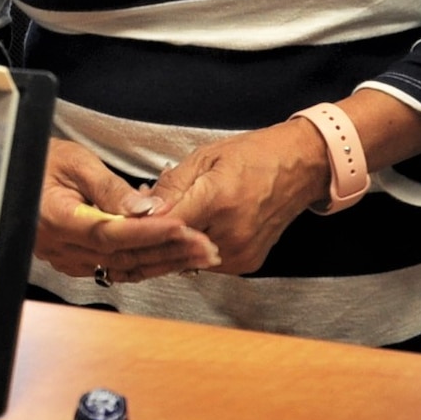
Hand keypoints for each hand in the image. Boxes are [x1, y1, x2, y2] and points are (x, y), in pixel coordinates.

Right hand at [35, 138, 220, 283]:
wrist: (13, 175)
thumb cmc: (41, 160)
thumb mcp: (74, 161)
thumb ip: (109, 187)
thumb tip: (144, 208)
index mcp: (55, 218)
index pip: (109, 232)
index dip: (147, 232)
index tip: (181, 227)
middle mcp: (60, 246)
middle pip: (121, 255)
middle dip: (167, 251)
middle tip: (204, 246)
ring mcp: (66, 258)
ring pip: (122, 267)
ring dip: (162, 261)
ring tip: (198, 253)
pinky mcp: (74, 262)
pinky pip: (114, 267)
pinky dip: (144, 263)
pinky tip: (170, 257)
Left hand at [146, 121, 329, 275]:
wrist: (299, 168)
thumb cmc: (253, 156)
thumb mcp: (206, 156)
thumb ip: (172, 185)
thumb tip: (141, 209)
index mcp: (218, 199)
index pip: (166, 224)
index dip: (141, 225)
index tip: (121, 224)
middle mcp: (231, 232)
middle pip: (174, 246)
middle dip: (153, 236)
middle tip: (136, 225)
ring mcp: (241, 252)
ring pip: (188, 259)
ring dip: (173, 245)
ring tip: (169, 222)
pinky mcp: (247, 264)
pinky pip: (207, 263)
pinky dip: (195, 250)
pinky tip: (194, 230)